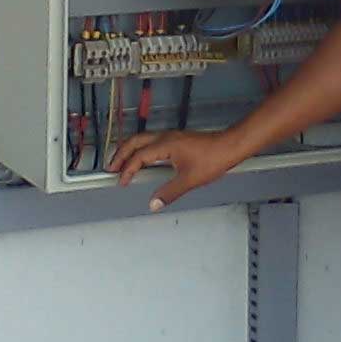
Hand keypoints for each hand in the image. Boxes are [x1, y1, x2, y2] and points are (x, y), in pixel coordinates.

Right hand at [111, 129, 240, 210]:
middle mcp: (165, 137)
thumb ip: (169, 193)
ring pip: (142, 140)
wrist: (229, 146)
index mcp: (165, 145)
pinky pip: (152, 142)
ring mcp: (171, 137)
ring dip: (130, 151)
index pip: (138, 157)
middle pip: (134, 142)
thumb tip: (154, 204)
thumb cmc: (213, 159)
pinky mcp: (177, 139)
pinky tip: (144, 161)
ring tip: (122, 164)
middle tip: (111, 169)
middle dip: (120, 155)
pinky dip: (142, 150)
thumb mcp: (189, 180)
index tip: (121, 182)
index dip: (127, 170)